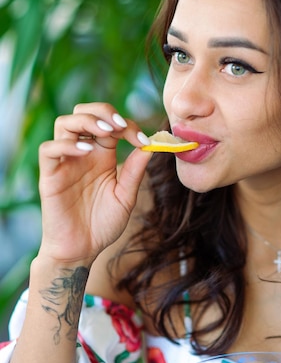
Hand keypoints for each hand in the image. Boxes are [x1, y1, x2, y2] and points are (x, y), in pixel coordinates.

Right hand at [37, 103, 151, 263]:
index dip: (127, 125)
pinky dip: (66, 144)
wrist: (83, 250)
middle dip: (103, 112)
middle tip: (120, 125)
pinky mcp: (50, 176)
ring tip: (105, 132)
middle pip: (84, 113)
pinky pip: (49, 149)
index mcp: (102, 155)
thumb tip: (149, 146)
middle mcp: (83, 153)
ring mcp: (65, 162)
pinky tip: (86, 151)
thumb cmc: (103, 225)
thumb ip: (135, 172)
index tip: (142, 140)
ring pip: (64, 123)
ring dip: (86, 120)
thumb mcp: (125, 197)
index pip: (111, 124)